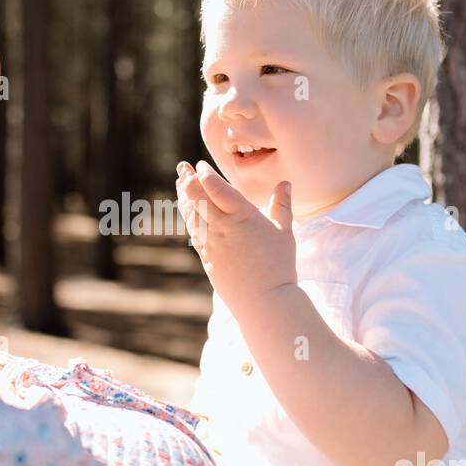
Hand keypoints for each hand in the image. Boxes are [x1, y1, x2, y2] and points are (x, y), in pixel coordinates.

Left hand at [175, 159, 297, 311]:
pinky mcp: (207, 256)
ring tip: (179, 182)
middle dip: (188, 180)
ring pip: (192, 214)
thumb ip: (282, 204)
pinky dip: (188, 216)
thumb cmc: (278, 266)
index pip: (217, 189)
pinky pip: (193, 231)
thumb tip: (285, 183)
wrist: (264, 300)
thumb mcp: (284, 232)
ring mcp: (212, 242)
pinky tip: (186, 208)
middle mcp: (223, 227)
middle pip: (199, 198)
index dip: (205, 175)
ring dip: (184, 196)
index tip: (200, 165)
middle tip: (182, 167)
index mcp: (243, 216)